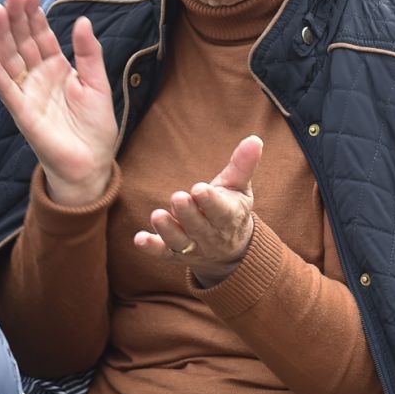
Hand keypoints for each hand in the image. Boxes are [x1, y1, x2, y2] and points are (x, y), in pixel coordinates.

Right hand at [0, 0, 118, 205]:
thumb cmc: (95, 127)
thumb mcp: (98, 84)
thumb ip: (88, 54)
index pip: (42, 35)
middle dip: (17, 16)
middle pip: (23, 41)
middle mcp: (38, 77)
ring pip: (10, 58)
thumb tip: (81, 20)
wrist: (91, 164)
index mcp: (57, 68)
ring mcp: (27, 93)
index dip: (35, 13)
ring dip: (2, 35)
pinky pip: (6, 89)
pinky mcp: (22, 112)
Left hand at [133, 135, 261, 286]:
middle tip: (177, 197)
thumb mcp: (240, 187)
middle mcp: (211, 235)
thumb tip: (255, 139)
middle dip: (187, 213)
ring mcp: (192, 247)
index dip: (210, 201)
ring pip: (179, 241)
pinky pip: (162, 253)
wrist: (231, 250)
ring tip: (157, 215)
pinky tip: (139, 239)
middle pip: (198, 227)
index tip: (199, 189)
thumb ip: (243, 165)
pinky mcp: (175, 254)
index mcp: (229, 216)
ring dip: (167, 230)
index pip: (221, 211)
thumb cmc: (232, 208)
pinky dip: (151, 247)